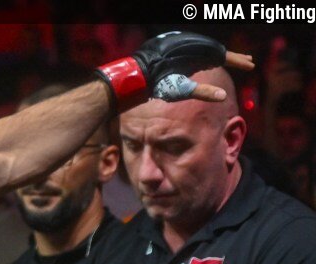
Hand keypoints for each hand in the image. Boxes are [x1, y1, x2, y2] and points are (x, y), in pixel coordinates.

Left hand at [98, 32, 254, 107]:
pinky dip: (205, 54)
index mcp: (197, 53)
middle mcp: (191, 45)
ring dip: (219, 55)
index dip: (237, 61)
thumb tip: (224, 97)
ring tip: (231, 61)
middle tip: (247, 61)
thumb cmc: (157, 83)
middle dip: (231, 57)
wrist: (136, 74)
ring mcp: (182, 44)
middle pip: (217, 50)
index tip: (250, 66)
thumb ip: (202, 91)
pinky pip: (195, 49)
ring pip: (206, 49)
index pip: (223, 55)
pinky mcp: (174, 46)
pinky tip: (209, 61)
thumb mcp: (181, 88)